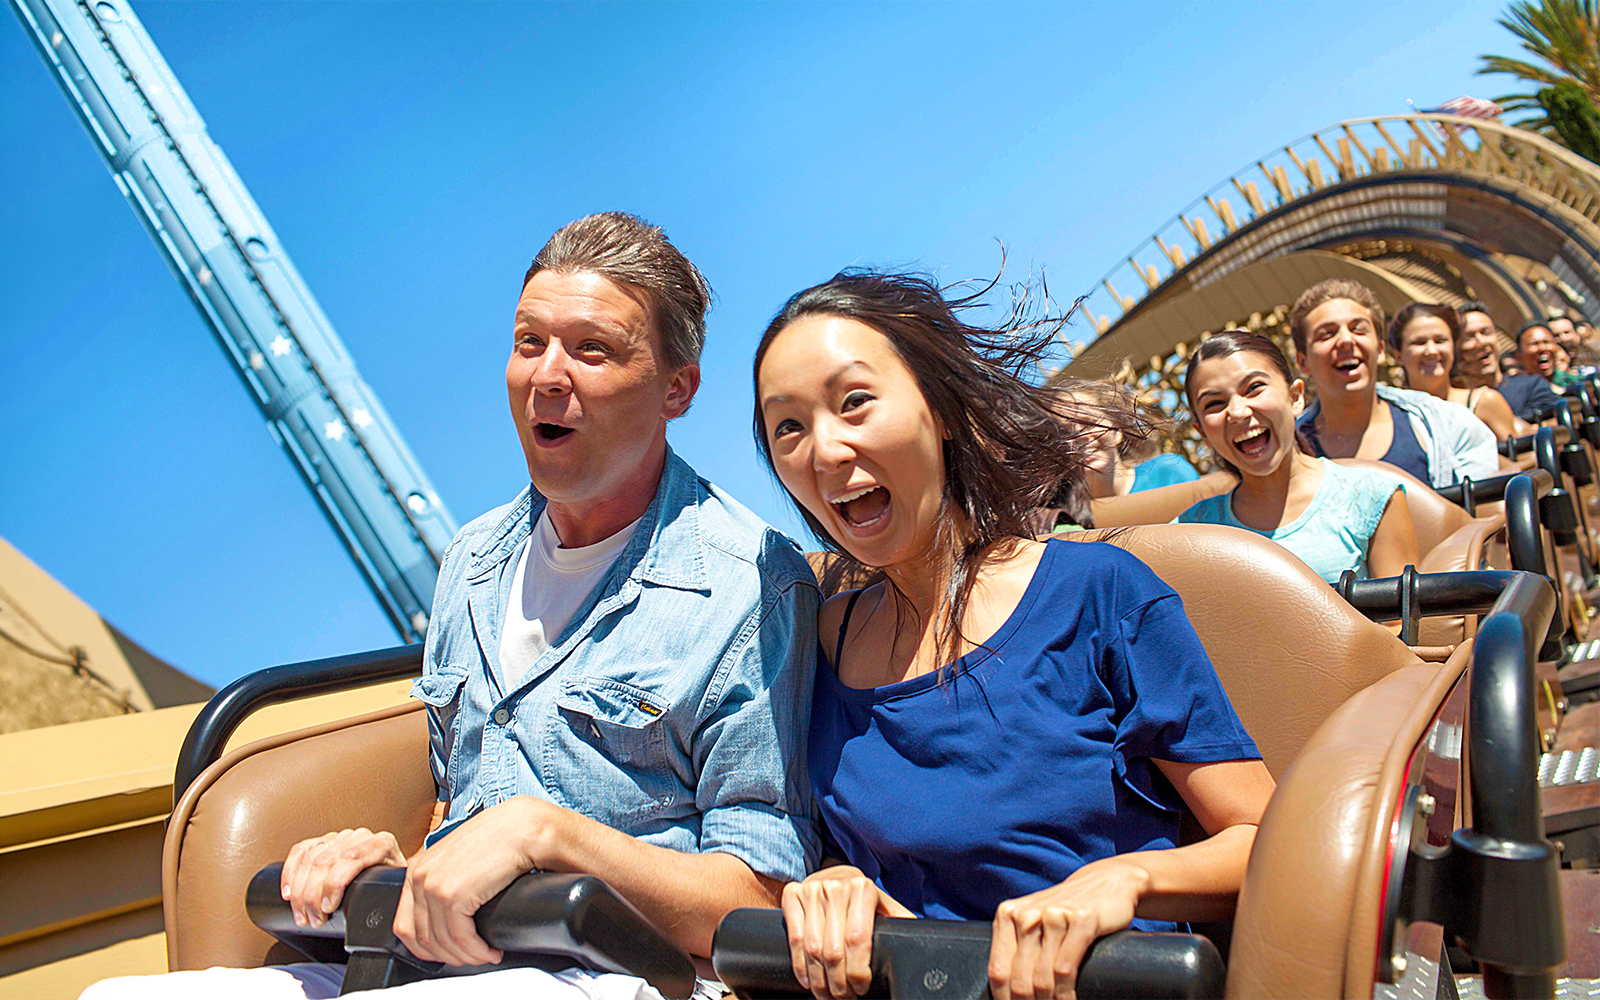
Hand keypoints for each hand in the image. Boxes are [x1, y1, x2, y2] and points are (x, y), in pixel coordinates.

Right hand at [280, 828, 407, 928]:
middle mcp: (360, 836)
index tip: (328, 908)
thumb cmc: (393, 886)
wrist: (392, 876)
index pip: (351, 858)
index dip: (334, 884)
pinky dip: (290, 872)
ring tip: (302, 915)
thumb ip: (390, 893)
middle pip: (326, 860)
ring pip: (310, 857)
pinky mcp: (324, 841)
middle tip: (313, 919)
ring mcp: (340, 837)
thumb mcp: (397, 889)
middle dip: (313, 895)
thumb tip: (378, 912)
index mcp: (382, 844)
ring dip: (299, 891)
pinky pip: (300, 850)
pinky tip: (288, 892)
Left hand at [394, 796, 571, 966]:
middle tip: (472, 958)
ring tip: (486, 955)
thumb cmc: (499, 841)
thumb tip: (443, 918)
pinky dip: (477, 951)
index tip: (448, 953)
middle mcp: (419, 876)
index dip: (426, 949)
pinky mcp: (454, 896)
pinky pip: (461, 939)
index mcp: (417, 868)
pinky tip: (491, 951)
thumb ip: (443, 880)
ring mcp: (434, 886)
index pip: (405, 926)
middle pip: (422, 939)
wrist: (522, 828)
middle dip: (449, 956)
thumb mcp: (458, 860)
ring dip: (467, 957)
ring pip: (442, 943)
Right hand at [780, 866, 914, 998]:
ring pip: (812, 948)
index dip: (857, 970)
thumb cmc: (862, 896)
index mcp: (863, 888)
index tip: (861, 987)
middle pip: (833, 950)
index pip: (857, 940)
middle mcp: (835, 887)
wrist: (834, 872)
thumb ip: (899, 920)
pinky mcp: (792, 894)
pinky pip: (794, 939)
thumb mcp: (883, 903)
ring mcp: (811, 889)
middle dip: (839, 983)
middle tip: (844, 997)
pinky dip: (800, 966)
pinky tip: (808, 981)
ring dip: (819, 980)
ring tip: (828, 995)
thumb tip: (924, 938)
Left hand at [988, 858, 1150, 999]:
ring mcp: (1054, 915)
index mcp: (1007, 915)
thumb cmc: (1065, 911)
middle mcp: (1026, 913)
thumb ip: (1017, 948)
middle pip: (1020, 979)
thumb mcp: (1034, 922)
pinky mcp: (1082, 919)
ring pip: (1043, 977)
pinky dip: (1066, 994)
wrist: (1106, 882)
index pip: (998, 971)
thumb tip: (1007, 991)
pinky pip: (1066, 968)